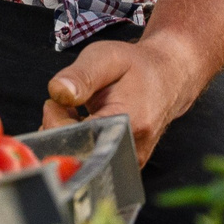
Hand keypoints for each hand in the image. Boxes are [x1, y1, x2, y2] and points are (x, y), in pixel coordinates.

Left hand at [42, 38, 209, 165]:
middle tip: (66, 106)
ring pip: (80, 161)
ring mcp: (129, 162)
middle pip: (73, 155)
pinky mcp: (125, 166)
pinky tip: (86, 125)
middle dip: (58, 131)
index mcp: (126, 121)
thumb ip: (80, 75)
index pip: (73, 139)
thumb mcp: (107, 57)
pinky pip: (91, 162)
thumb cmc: (137, 67)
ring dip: (69, 138)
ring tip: (77, 113)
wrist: (168, 78)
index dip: (55, 121)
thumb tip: (57, 92)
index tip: (55, 102)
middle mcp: (129, 149)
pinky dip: (81, 144)